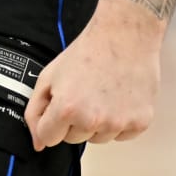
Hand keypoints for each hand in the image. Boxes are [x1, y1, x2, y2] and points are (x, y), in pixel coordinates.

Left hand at [24, 4, 160, 149]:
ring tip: (103, 92)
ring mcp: (118, 123)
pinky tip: (120, 97)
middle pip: (74, 139)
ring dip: (98, 122)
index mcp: (67, 108)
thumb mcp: (49, 75)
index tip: (62, 105)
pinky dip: (121, 121)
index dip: (52, 120)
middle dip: (74, 120)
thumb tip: (38, 142)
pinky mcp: (140, 122)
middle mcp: (92, 120)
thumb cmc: (90, 50)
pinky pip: (122, 135)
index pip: (48, 137)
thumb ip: (35, 111)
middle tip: (84, 92)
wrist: (124, 33)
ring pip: (98, 138)